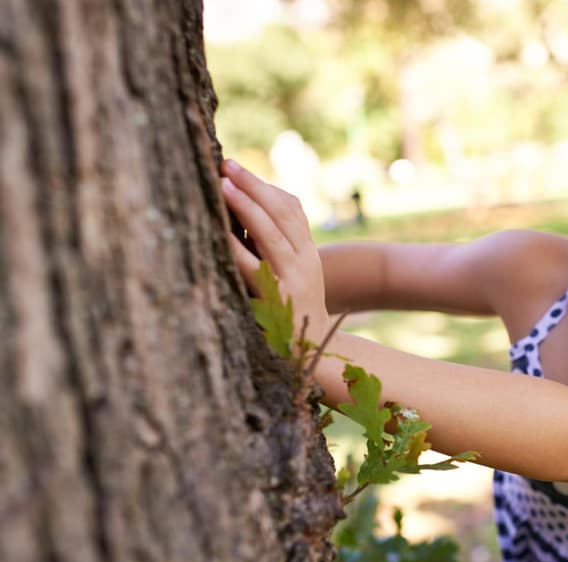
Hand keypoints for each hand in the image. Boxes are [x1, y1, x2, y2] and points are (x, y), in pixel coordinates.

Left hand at [221, 159, 330, 344]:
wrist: (311, 353)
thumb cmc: (290, 311)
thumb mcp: (292, 274)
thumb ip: (275, 247)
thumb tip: (241, 211)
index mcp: (307, 251)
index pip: (291, 208)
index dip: (263, 186)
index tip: (234, 167)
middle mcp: (305, 260)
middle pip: (282, 213)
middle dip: (253, 186)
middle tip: (225, 166)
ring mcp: (293, 278)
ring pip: (272, 234)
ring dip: (246, 207)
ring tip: (222, 186)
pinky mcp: (278, 299)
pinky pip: (254, 267)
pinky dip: (235, 246)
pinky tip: (217, 231)